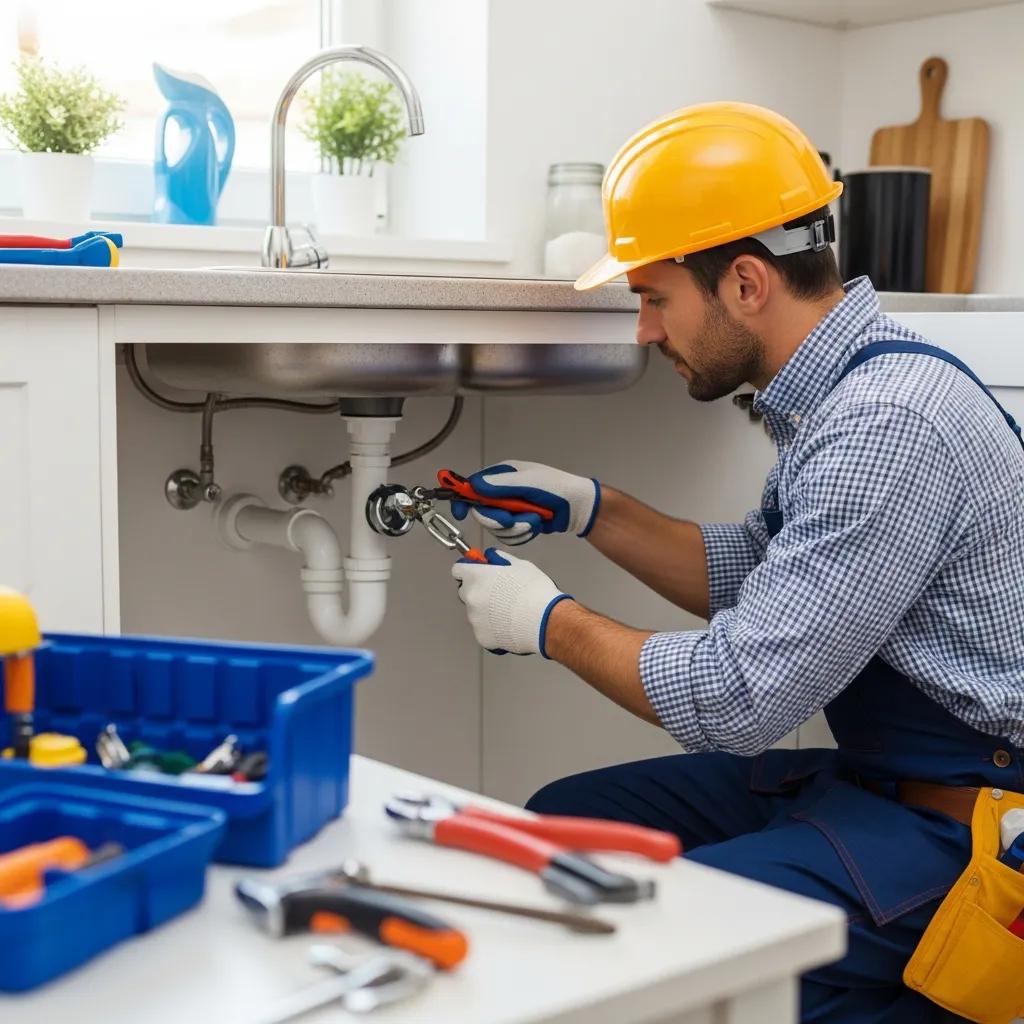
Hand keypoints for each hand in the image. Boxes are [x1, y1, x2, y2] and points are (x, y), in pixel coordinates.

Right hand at [449, 461, 599, 545]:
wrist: (578, 508)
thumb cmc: (557, 489)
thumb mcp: (529, 482)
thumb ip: (501, 484)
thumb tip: (474, 485)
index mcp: (502, 476)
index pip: (472, 487)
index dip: (463, 499)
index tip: (460, 512)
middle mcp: (503, 492)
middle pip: (482, 512)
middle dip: (497, 519)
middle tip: (511, 519)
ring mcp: (511, 509)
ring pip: (496, 527)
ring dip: (516, 528)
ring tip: (534, 520)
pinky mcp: (518, 524)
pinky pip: (509, 536)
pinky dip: (523, 534)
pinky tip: (536, 526)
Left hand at [451, 548, 572, 655]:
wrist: (545, 621)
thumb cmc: (535, 591)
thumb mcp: (520, 565)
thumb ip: (500, 559)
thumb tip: (491, 557)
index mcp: (476, 576)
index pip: (458, 569)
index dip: (469, 570)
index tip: (477, 572)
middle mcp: (470, 597)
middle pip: (465, 591)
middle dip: (478, 591)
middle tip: (498, 594)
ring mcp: (474, 619)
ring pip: (475, 612)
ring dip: (486, 611)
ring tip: (510, 613)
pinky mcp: (481, 637)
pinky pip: (483, 630)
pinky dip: (493, 628)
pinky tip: (510, 626)